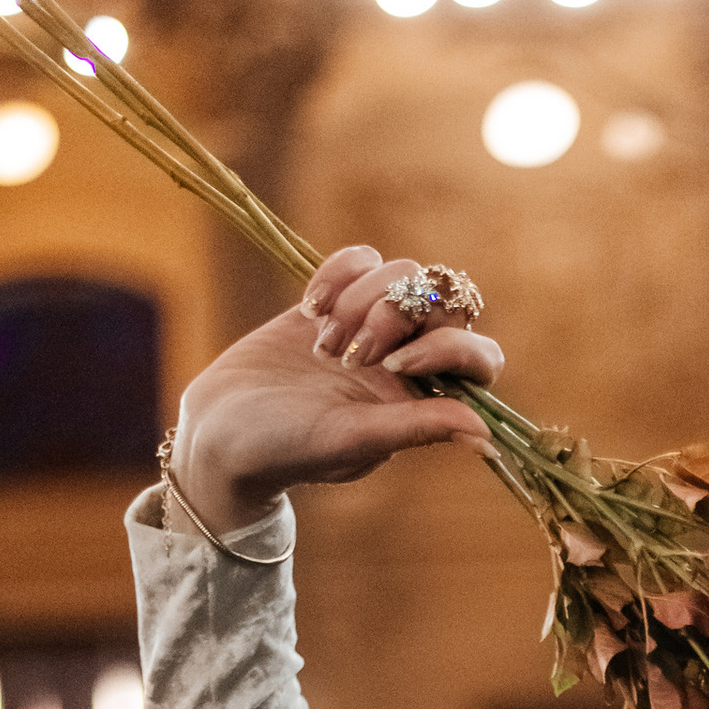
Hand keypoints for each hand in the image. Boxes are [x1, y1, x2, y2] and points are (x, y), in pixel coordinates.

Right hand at [166, 246, 502, 533]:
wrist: (222, 430)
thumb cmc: (288, 448)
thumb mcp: (354, 439)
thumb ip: (418, 427)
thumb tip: (486, 434)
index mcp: (424, 399)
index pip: (478, 358)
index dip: (449, 347)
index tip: (398, 363)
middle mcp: (406, 361)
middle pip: (443, 303)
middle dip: (399, 312)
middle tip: (350, 352)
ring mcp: (370, 326)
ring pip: (402, 275)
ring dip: (361, 298)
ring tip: (323, 342)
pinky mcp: (333, 302)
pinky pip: (360, 260)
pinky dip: (338, 272)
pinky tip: (309, 308)